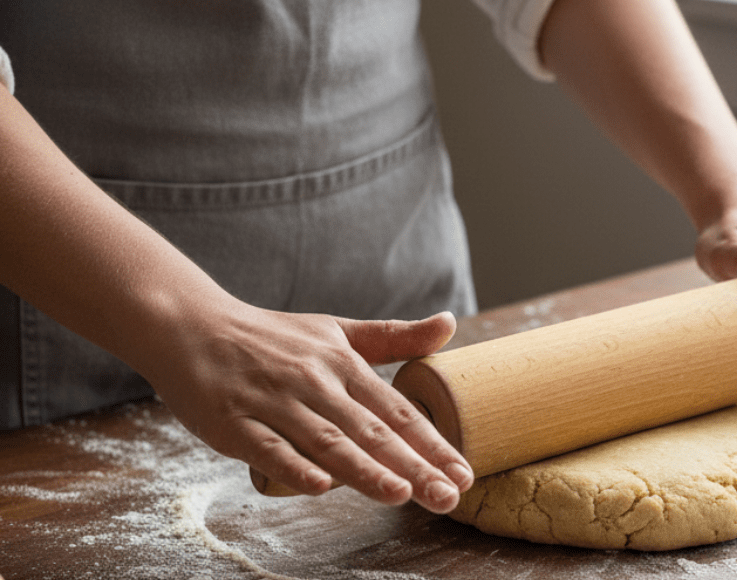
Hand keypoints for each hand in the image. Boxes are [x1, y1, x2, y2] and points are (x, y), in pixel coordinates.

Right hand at [140, 303, 472, 510]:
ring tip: (402, 493)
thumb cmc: (271, 336)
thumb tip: (451, 323)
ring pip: (327, 441)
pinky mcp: (232, 422)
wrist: (190, 325)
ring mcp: (273, 402)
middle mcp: (314, 382)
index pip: (397, 411)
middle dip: (413, 466)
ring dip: (365, 469)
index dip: (432, 443)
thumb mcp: (337, 330)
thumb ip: (395, 336)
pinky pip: (267, 448)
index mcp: (342, 364)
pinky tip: (321, 486)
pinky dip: (293, 466)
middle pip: (371, 431)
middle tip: (449, 496)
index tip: (463, 472)